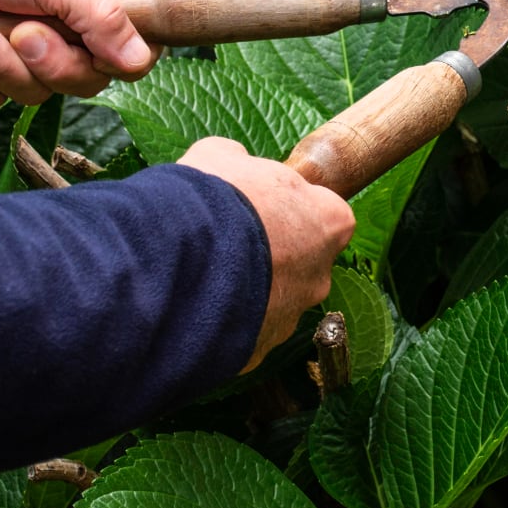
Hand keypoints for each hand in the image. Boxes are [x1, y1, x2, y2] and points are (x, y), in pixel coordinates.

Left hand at [0, 0, 157, 106]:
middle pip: (84, 79)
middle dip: (47, 60)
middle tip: (20, 32)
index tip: (95, 49)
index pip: (134, 43)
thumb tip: (141, 60)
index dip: (119, 56)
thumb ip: (100, 17)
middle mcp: (65, 27)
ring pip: (35, 92)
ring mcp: (23, 54)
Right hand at [180, 137, 355, 370]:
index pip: (327, 215)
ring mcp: (291, 316)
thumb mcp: (221, 157)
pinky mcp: (258, 350)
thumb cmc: (213, 200)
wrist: (179, 262)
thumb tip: (235, 162)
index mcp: (328, 222)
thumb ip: (239, 161)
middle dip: (271, 255)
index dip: (293, 210)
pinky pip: (243, 332)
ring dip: (245, 290)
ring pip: (272, 302)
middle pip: (303, 263)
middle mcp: (320, 274)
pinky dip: (223, 322)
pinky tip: (193, 306)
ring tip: (202, 277)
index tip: (262, 208)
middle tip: (230, 244)